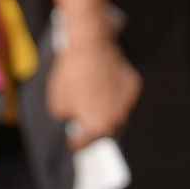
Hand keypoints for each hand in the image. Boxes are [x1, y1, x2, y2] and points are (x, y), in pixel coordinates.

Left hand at [47, 20, 142, 144]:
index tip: (71, 143)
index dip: (74, 143)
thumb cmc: (72, 74)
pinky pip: (124, 97)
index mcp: (97, 126)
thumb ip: (65, 119)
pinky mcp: (134, 86)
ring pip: (116, 113)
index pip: (84, 142)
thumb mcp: (55, 103)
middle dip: (92, 125)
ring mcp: (128, 102)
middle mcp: (117, 118)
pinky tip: (104, 85)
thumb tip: (70, 118)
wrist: (89, 46)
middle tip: (82, 117)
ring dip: (105, 110)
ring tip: (93, 98)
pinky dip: (115, 95)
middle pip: (104, 129)